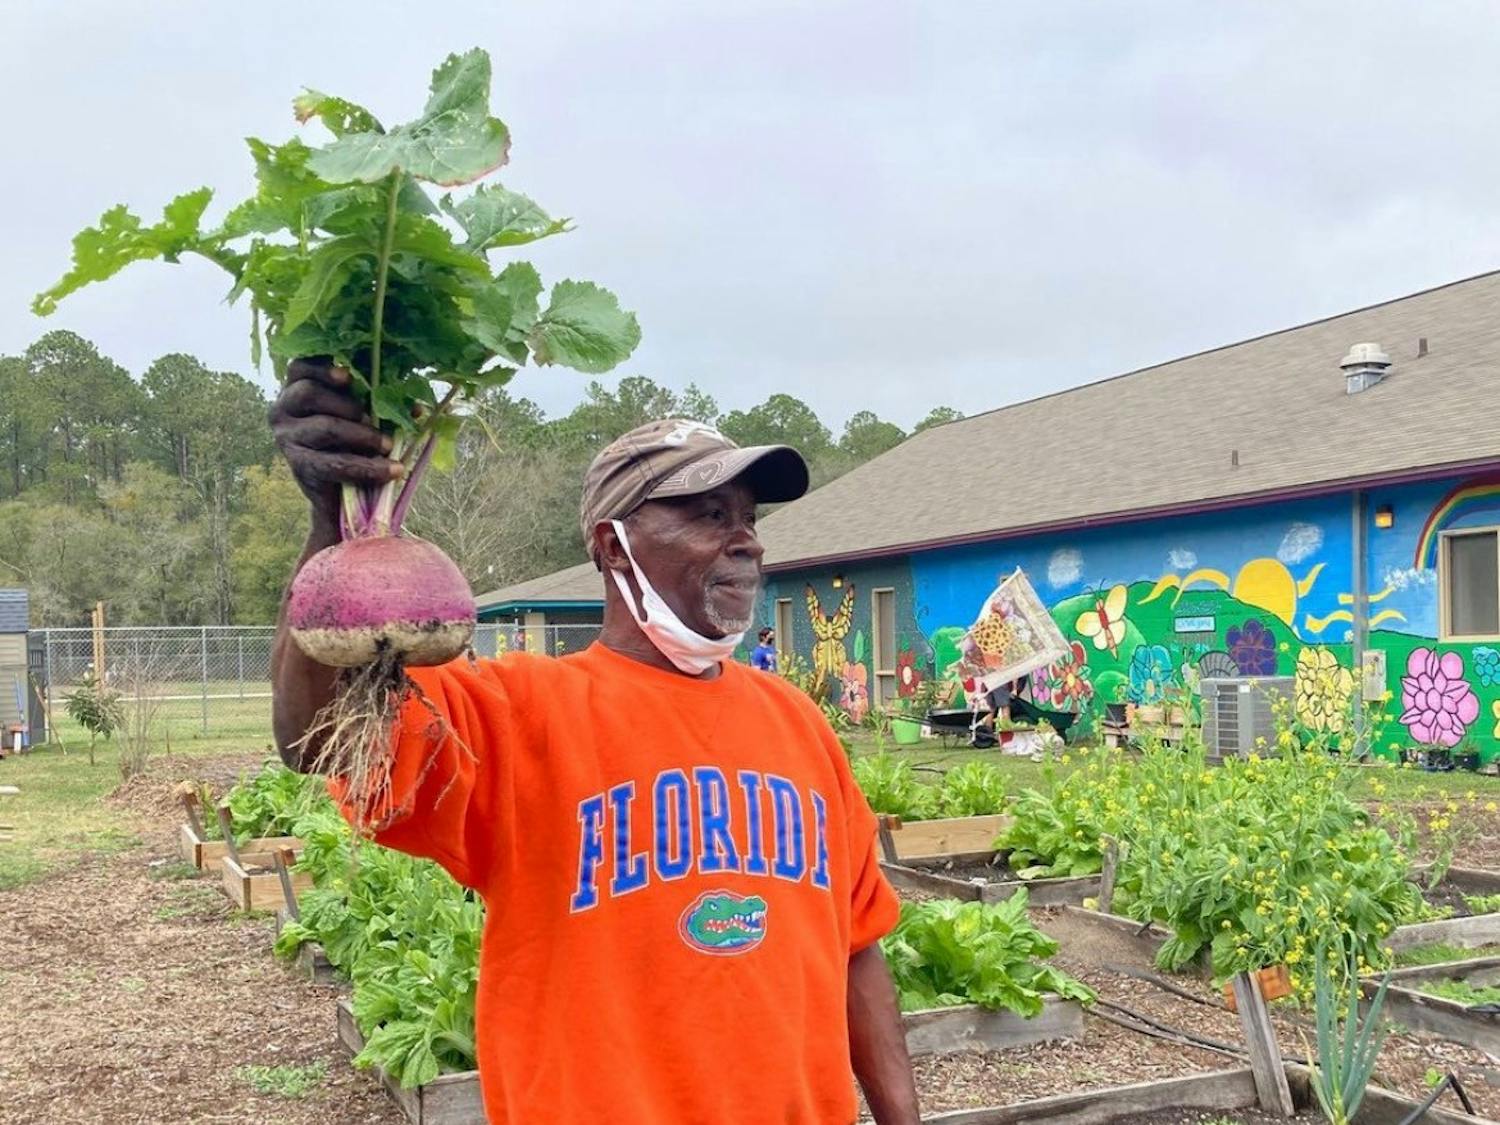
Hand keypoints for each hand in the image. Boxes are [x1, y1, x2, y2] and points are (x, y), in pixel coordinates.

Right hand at [268, 357, 403, 526]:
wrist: (338, 493)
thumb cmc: (350, 443)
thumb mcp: (362, 417)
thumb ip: (379, 403)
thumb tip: (416, 406)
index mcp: (296, 388)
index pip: (299, 366)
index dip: (321, 367)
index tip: (348, 375)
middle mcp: (283, 410)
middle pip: (310, 393)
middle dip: (349, 404)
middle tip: (374, 418)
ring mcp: (287, 438)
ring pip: (325, 427)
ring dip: (362, 435)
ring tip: (388, 445)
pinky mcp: (299, 467)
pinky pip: (335, 463)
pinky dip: (368, 467)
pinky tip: (392, 469)